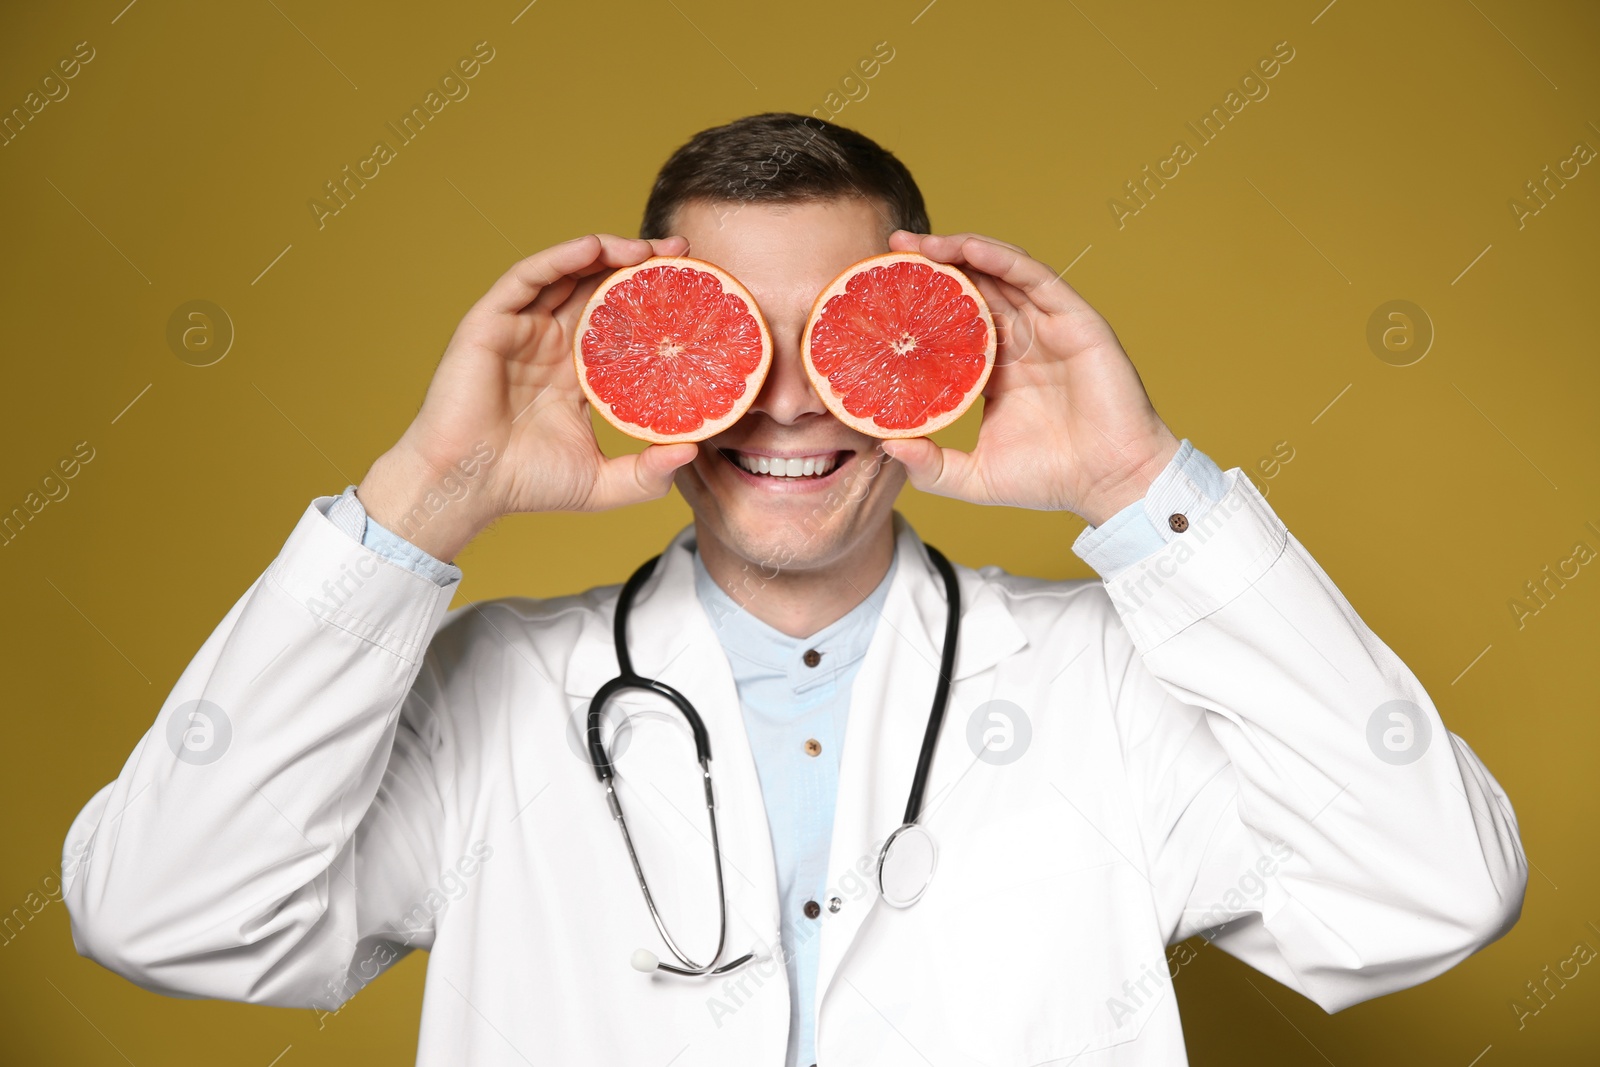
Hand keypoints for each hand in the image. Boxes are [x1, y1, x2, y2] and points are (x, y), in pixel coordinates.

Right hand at [357, 234, 699, 560]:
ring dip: (607, 252)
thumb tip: (694, 451)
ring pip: (567, 274)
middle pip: (599, 288)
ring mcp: (520, 330)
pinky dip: (561, 258)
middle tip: (682, 251)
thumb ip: (649, 475)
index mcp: (575, 373)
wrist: (467, 487)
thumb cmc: (525, 486)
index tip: (695, 291)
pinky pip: (528, 277)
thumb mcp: (604, 484)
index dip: (654, 303)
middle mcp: (549, 344)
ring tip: (649, 247)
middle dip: (640, 265)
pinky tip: (594, 248)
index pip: (621, 324)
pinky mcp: (491, 321)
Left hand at [878, 231, 1180, 526]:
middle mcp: (1023, 343)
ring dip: (962, 252)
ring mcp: (1049, 328)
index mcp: (998, 371)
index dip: (921, 304)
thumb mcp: (974, 478)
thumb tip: (885, 447)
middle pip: (974, 289)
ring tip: (922, 242)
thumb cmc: (1050, 480)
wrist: (1109, 483)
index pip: (954, 324)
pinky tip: (970, 248)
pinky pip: (1035, 278)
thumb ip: (930, 467)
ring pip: (1001, 274)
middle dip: (934, 265)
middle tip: (894, 247)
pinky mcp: (1075, 321)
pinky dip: (1002, 259)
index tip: (881, 291)